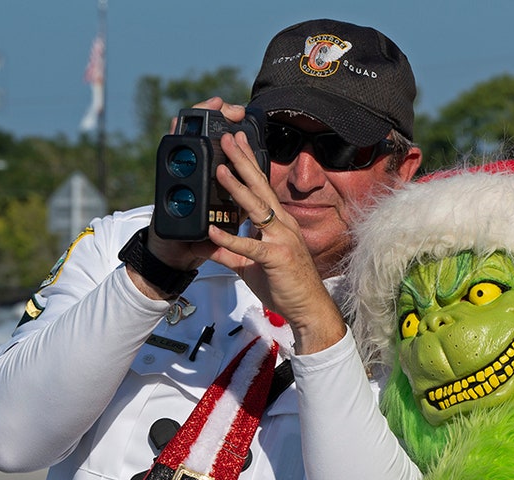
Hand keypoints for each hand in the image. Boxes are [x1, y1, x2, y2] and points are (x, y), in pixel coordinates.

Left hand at [206, 130, 345, 353]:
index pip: (261, 186)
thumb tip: (205, 244)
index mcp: (278, 222)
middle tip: (228, 138)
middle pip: (260, 187)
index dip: (248, 163)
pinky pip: (249, 246)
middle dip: (242, 161)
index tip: (236, 143)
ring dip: (236, 188)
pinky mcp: (276, 257)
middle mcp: (282, 224)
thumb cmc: (285, 284)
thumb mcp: (250, 265)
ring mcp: (281, 239)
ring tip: (220, 170)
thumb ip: (229, 252)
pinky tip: (211, 230)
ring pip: (256, 208)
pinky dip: (229, 237)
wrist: (309, 308)